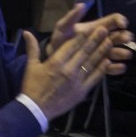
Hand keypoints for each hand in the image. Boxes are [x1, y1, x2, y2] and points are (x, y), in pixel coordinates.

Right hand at [20, 3, 133, 118]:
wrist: (36, 109)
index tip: (91, 27)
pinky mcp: (82, 91)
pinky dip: (102, 69)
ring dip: (101, 51)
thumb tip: (26, 32)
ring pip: (92, 63)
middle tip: (105, 30)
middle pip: (84, 52)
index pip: (72, 45)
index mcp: (55, 62)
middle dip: (95, 40)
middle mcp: (68, 70)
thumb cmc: (32, 86)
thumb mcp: (31, 66)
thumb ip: (32, 48)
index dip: (83, 36)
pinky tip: (108, 61)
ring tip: (109, 42)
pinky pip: (95, 78)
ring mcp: (77, 81)